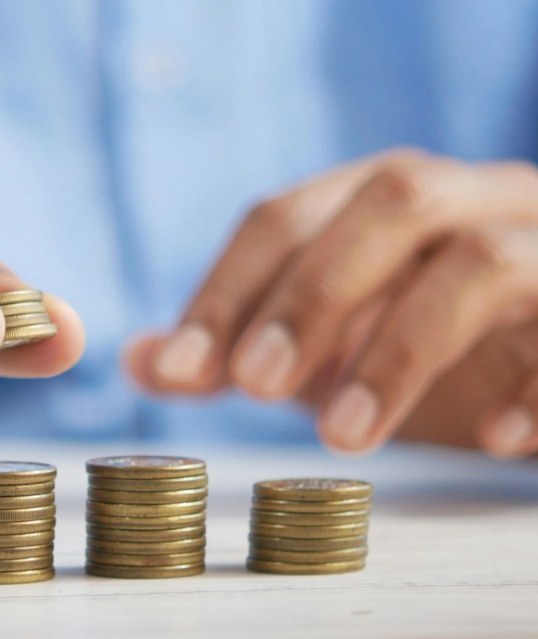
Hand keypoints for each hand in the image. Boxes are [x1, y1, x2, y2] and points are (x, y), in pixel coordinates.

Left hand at [127, 149, 537, 457]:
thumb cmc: (427, 344)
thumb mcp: (327, 347)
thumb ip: (241, 345)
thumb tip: (140, 360)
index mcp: (383, 197)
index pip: (287, 216)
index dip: (227, 287)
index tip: (179, 370)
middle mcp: (469, 197)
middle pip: (391, 201)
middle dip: (313, 293)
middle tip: (251, 385)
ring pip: (480, 262)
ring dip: (400, 350)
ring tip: (341, 437)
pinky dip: (535, 384)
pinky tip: (493, 441)